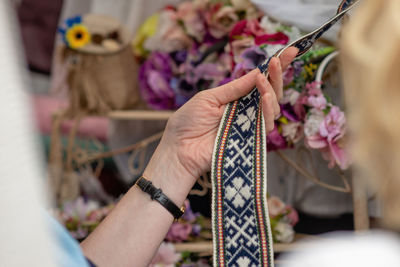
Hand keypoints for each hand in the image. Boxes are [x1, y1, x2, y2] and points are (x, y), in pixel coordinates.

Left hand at [144, 47, 297, 201]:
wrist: (178, 149)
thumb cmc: (188, 123)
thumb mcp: (209, 98)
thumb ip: (234, 88)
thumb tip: (257, 72)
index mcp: (235, 99)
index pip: (259, 82)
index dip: (275, 68)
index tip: (289, 50)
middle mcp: (245, 111)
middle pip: (271, 93)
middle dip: (278, 75)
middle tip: (278, 61)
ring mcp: (249, 126)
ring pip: (272, 108)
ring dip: (272, 91)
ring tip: (263, 80)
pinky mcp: (251, 140)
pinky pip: (266, 125)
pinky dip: (268, 109)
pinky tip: (265, 97)